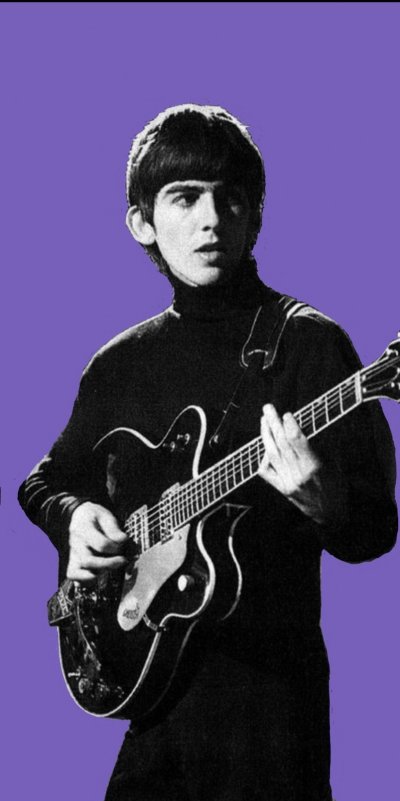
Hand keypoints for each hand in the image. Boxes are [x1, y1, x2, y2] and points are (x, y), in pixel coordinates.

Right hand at [67, 501, 128, 581]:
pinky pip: (73, 575)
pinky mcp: (73, 561)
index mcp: (83, 528)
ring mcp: (73, 554)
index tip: (123, 543)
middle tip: (123, 560)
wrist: (78, 516)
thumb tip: (123, 540)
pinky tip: (96, 577)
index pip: (101, 544)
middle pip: (88, 561)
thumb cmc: (94, 516)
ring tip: (110, 570)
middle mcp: (75, 543)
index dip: (115, 547)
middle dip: (108, 564)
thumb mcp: (104, 515)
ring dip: (96, 574)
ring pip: (78, 571)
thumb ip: (113, 528)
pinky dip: (83, 580)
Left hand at [258, 404, 327, 522]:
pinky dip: (264, 457)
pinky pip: (267, 471)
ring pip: (272, 454)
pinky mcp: (282, 489)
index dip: (290, 424)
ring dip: (266, 435)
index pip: (296, 440)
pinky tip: (265, 446)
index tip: (288, 414)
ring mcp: (288, 482)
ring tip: (264, 420)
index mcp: (314, 466)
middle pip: (282, 443)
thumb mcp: (334, 463)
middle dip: (274, 423)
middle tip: (268, 408)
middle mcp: (298, 474)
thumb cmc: (337, 486)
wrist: (332, 514)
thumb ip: (319, 446)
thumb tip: (303, 427)